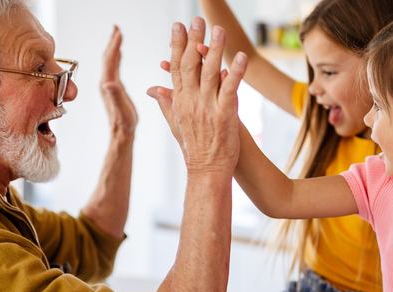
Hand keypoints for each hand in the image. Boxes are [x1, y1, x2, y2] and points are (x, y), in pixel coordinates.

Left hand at [100, 26, 136, 137]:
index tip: (118, 32)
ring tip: (118, 35)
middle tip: (116, 27)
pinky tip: (120, 53)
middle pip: (108, 57)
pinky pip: (114, 68)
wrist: (121, 133)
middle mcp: (106, 82)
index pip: (110, 60)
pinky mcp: (114, 88)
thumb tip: (108, 83)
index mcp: (107, 84)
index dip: (114, 45)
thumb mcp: (121, 109)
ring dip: (114, 47)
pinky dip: (117, 57)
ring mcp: (109, 85)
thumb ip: (115, 95)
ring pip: (110, 61)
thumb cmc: (124, 123)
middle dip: (112, 42)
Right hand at [148, 17, 246, 175]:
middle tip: (197, 19)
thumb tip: (153, 88)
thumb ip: (165, 103)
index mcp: (179, 101)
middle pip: (190, 64)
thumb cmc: (195, 148)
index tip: (177, 27)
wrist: (207, 171)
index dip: (176, 45)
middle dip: (193, 39)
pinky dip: (235, 72)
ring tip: (218, 30)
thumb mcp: (175, 124)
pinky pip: (229, 89)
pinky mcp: (224, 115)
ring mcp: (206, 108)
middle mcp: (190, 102)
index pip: (175, 67)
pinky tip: (240, 57)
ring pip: (209, 72)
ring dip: (214, 49)